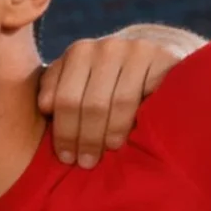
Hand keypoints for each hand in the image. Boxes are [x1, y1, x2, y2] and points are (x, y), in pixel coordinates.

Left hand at [35, 25, 197, 167]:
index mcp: (79, 52)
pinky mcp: (165, 58)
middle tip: (86, 163)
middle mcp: (107, 47)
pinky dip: (141, 117)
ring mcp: (137, 50)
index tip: (65, 156)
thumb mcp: (76, 80)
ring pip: (119, 102)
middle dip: (86, 137)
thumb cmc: (106, 80)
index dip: (64, 131)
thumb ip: (56, 89)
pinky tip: (135, 134)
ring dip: (112, 133)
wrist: (153, 60)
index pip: (65, 98)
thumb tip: (45, 107)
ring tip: (108, 152)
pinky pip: (150, 95)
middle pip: (92, 103)